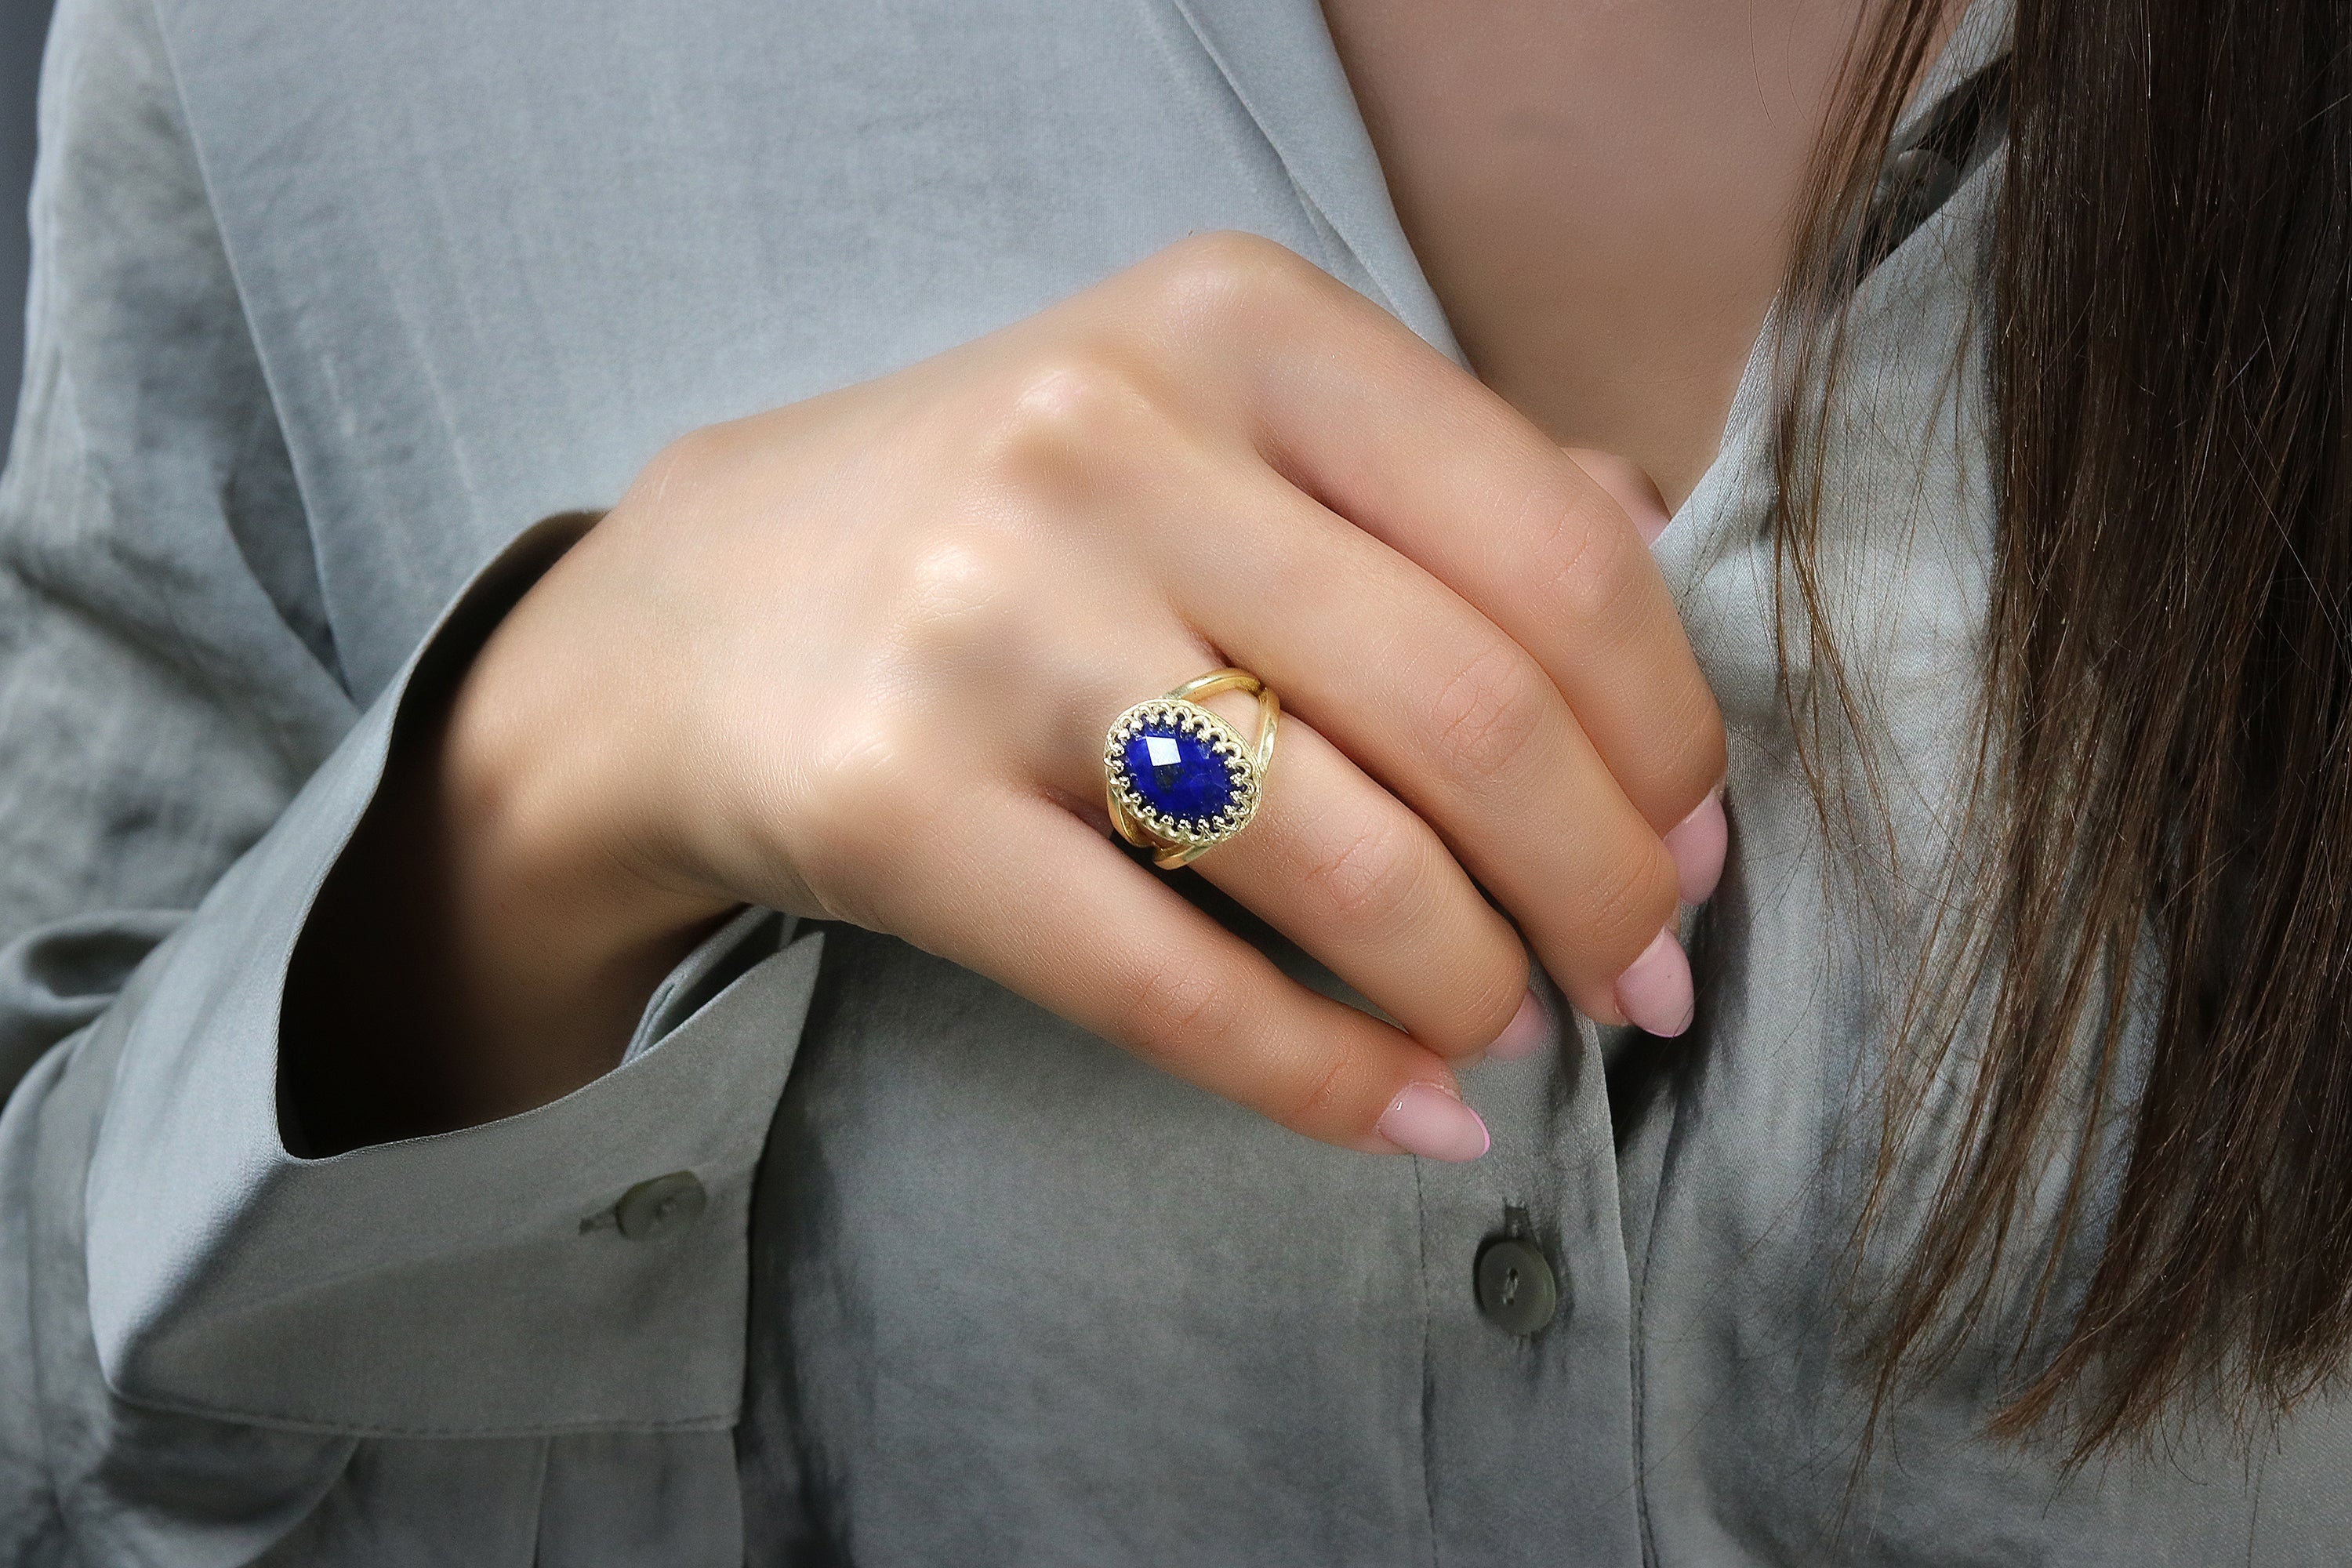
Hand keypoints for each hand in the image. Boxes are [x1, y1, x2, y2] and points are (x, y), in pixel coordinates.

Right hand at [295, 232, 1725, 1158]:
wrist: (695, 617)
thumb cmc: (1017, 528)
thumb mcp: (1217, 422)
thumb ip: (1437, 476)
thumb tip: (1654, 594)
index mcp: (1233, 323)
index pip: (1551, 548)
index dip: (1667, 732)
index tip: (1693, 841)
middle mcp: (1110, 444)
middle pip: (1473, 713)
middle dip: (1608, 887)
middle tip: (1647, 978)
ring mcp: (987, 622)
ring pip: (1345, 859)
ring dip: (1485, 987)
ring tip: (1519, 1031)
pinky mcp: (895, 801)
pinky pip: (1176, 988)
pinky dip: (1335, 1083)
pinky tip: (1414, 1121)